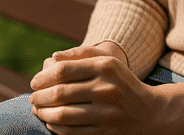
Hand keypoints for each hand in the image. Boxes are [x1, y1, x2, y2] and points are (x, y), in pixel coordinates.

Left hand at [29, 45, 162, 133]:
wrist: (151, 113)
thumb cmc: (122, 83)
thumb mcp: (109, 63)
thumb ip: (81, 57)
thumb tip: (51, 59)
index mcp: (106, 66)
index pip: (63, 70)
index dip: (42, 77)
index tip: (34, 83)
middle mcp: (106, 88)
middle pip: (59, 93)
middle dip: (39, 97)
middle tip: (32, 99)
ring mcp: (106, 113)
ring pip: (62, 114)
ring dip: (44, 113)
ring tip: (38, 111)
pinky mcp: (104, 133)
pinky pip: (71, 132)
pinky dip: (55, 127)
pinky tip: (51, 122)